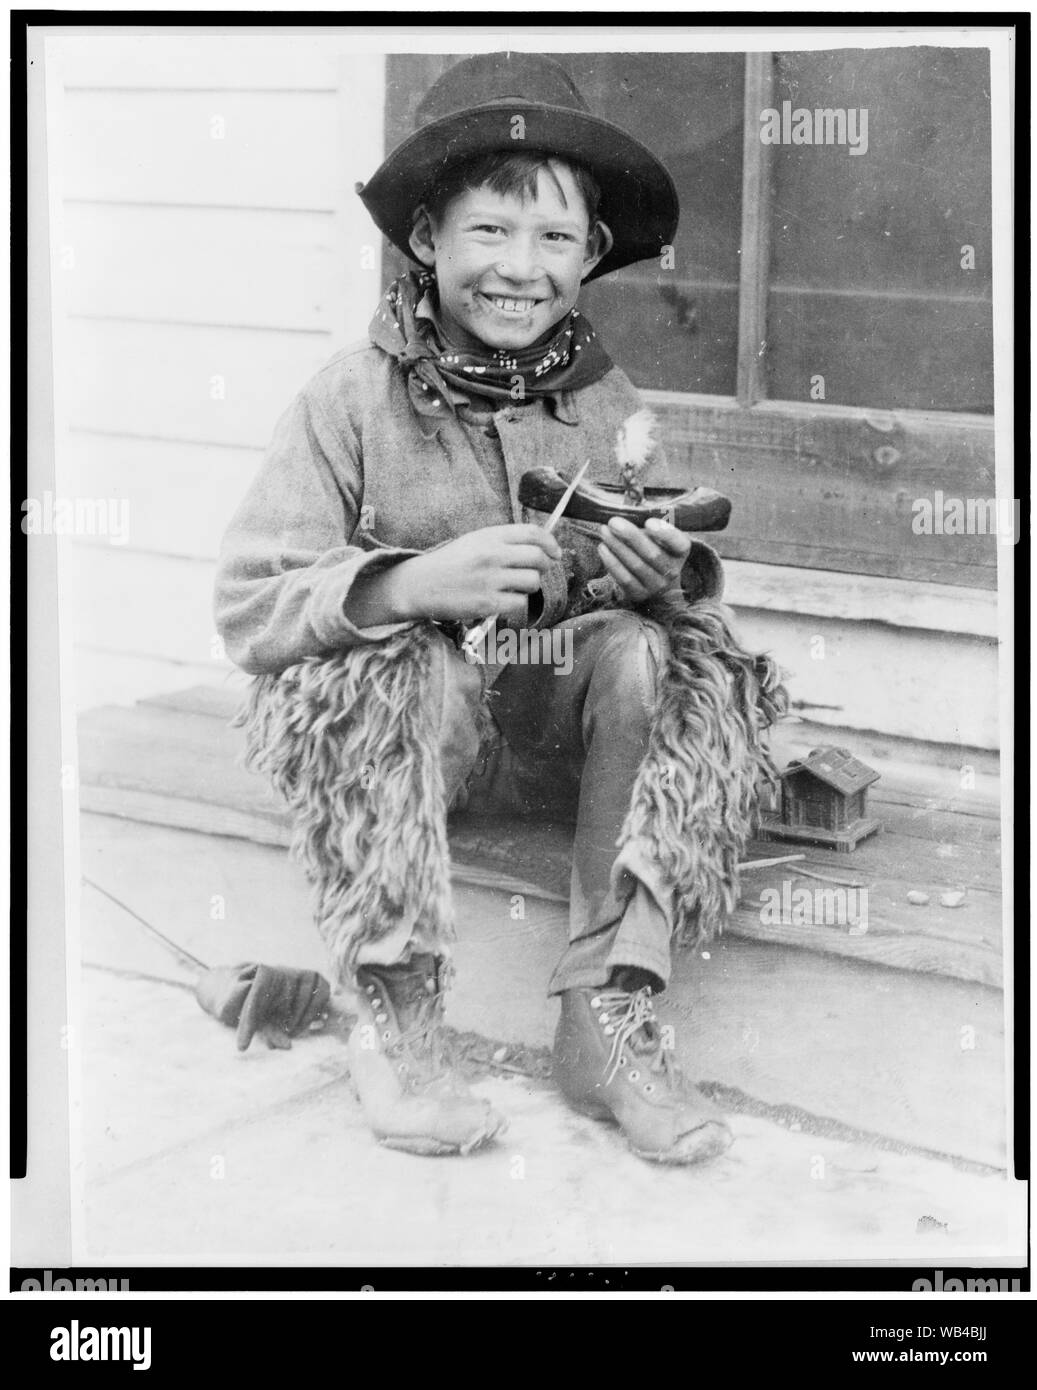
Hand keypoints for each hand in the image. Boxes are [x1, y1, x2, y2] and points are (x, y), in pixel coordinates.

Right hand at [394, 524, 562, 623]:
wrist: (418, 585)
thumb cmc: (448, 564)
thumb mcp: (474, 541)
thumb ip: (502, 542)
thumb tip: (537, 548)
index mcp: (490, 536)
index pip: (533, 533)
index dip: (550, 543)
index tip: (555, 553)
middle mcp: (493, 555)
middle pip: (538, 558)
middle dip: (544, 566)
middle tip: (536, 572)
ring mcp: (491, 579)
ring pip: (533, 582)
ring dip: (528, 586)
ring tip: (512, 587)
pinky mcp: (488, 602)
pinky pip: (519, 603)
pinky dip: (515, 603)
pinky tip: (501, 600)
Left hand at [597, 516, 690, 602]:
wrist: (654, 580)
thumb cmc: (653, 548)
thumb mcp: (657, 535)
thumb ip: (647, 521)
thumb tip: (627, 506)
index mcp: (681, 551)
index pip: (679, 543)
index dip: (665, 533)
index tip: (648, 522)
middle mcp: (673, 571)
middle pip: (652, 554)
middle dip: (631, 536)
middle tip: (613, 522)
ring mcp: (657, 585)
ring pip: (636, 565)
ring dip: (617, 547)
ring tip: (604, 531)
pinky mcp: (639, 594)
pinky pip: (624, 579)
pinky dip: (612, 563)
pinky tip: (602, 548)